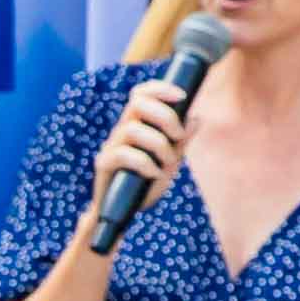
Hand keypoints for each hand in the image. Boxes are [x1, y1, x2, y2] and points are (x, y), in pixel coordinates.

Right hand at [91, 72, 193, 224]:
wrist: (123, 212)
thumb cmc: (145, 183)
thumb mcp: (169, 161)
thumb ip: (181, 141)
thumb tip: (195, 119)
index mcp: (137, 124)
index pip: (142, 93)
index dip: (160, 88)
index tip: (182, 96)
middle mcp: (122, 130)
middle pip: (137, 103)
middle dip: (165, 115)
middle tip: (178, 135)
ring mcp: (111, 146)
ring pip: (133, 129)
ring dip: (159, 144)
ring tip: (168, 162)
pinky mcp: (104, 164)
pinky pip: (124, 155)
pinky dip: (146, 164)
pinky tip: (155, 174)